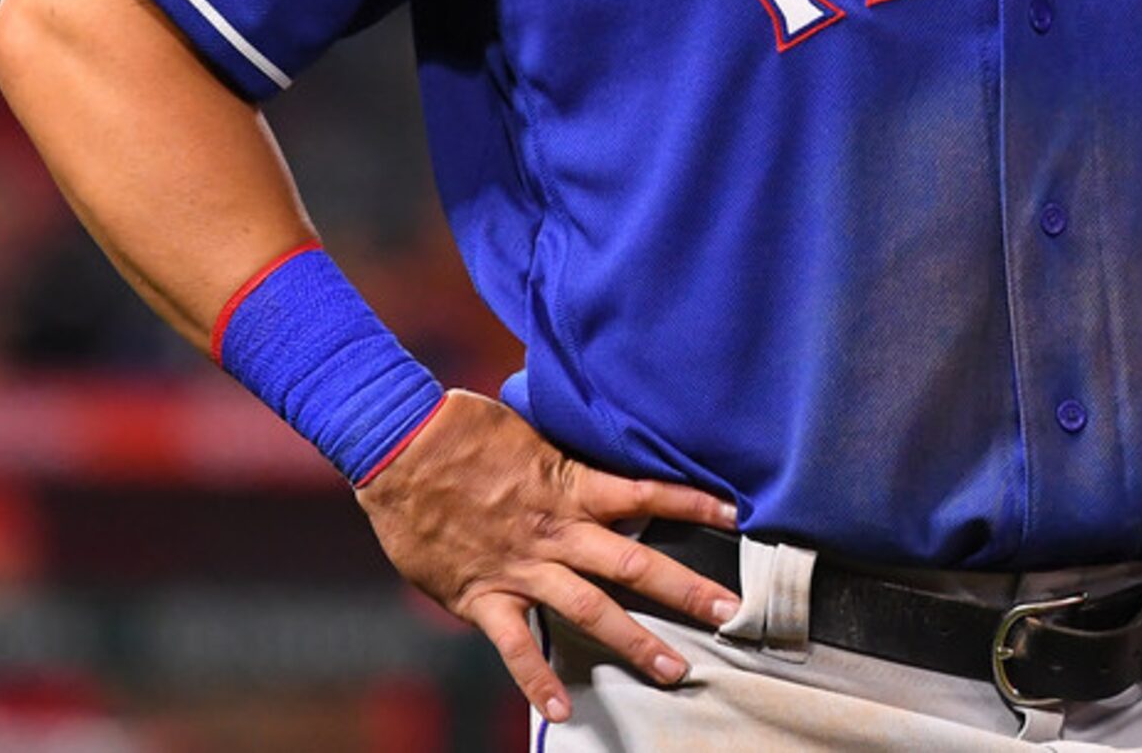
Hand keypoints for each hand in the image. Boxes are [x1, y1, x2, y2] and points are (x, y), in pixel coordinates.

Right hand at [354, 389, 741, 723]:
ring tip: (675, 670)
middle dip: (687, 590)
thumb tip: (594, 463)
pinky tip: (562, 711)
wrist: (402, 448)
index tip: (739, 516)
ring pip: (591, 610)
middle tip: (732, 614)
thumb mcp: (531, 435)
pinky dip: (538, 681)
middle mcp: (558, 532)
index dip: (694, 504)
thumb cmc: (465, 430)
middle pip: (635, 564)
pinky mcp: (483, 596)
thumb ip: (565, 462)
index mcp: (571, 487)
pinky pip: (516, 646)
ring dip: (635, 642)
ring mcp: (522, 568)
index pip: (647, 494)